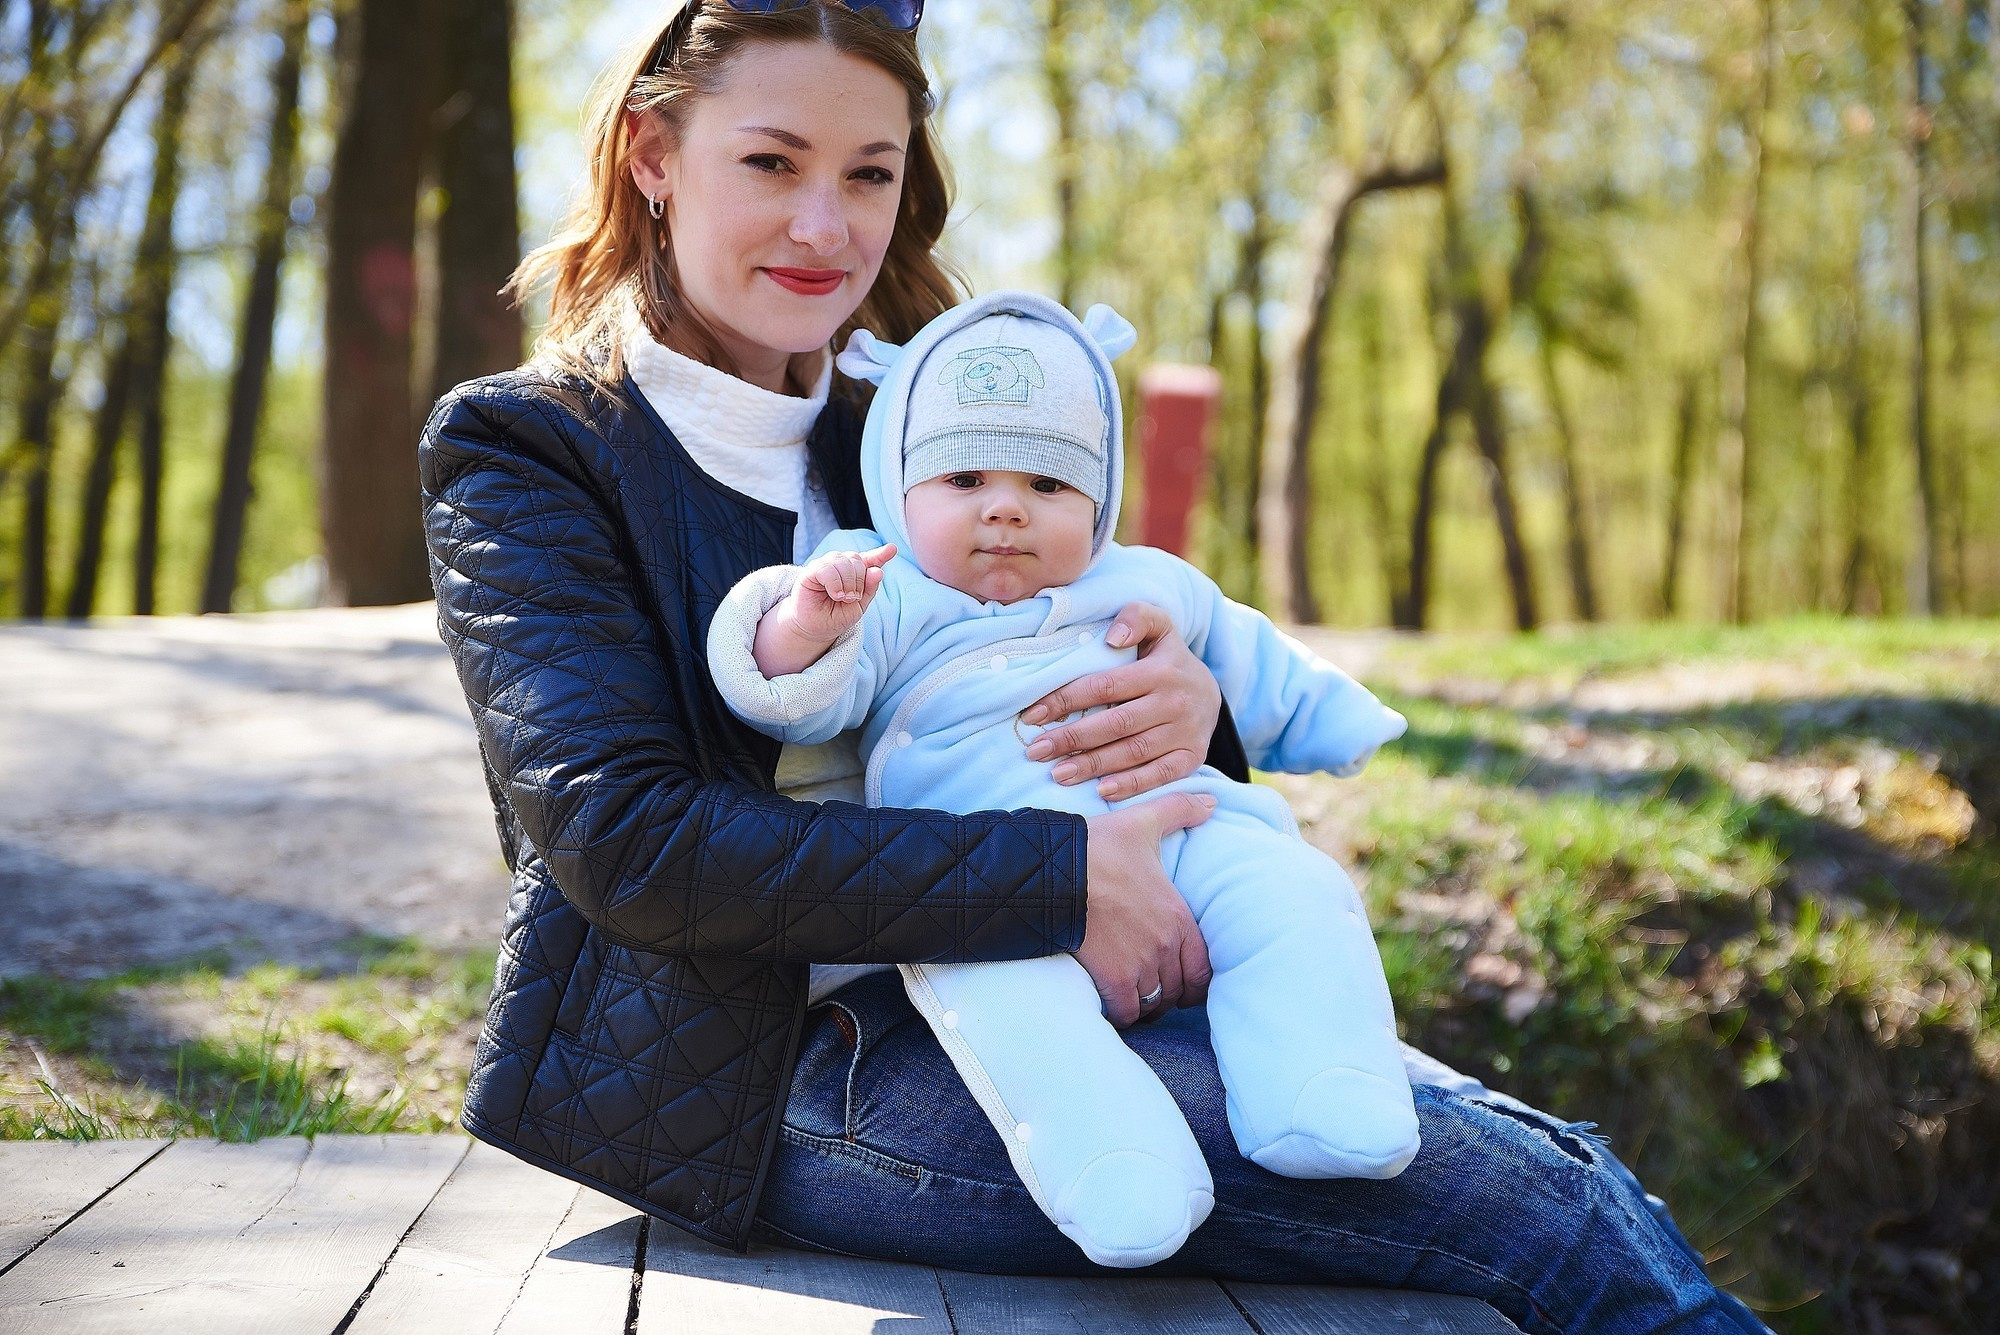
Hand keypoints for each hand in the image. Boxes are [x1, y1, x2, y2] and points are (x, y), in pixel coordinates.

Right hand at [788, 544, 895, 643]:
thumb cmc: (836, 617)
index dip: (881, 554)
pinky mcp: (811, 571)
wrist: (816, 630)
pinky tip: (836, 594)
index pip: (869, 559)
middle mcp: (840, 565)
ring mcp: (825, 566)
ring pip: (843, 561)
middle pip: (857, 560)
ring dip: (848, 583)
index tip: (892, 549)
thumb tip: (878, 570)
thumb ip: (869, 588)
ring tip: (843, 598)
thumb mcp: (859, 606)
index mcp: (854, 573)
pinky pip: (827, 568)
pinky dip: (835, 582)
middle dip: (860, 581)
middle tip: (853, 598)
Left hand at [1023, 601, 1223, 800]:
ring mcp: (1185, 732)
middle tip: (1036, 751)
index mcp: (1161, 670)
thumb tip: (1113, 638)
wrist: (1211, 693)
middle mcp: (1174, 702)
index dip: (1067, 700)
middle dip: (1072, 738)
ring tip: (1058, 774)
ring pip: (1133, 752)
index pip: (1105, 686)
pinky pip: (1161, 775)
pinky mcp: (1192, 757)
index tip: (1034, 714)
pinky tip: (1101, 791)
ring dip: (1093, 765)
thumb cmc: (1168, 659)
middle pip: (1115, 723)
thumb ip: (1137, 617)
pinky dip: (1132, 784)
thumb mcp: (1159, 627)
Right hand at [1077, 791, 1216, 1025]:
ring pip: (1154, 1003)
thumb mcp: (1142, 823)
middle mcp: (1165, 945)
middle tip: (1155, 986)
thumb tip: (1210, 801)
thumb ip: (1179, 810)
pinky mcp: (1112, 978)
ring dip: (1145, 1002)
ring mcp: (1140, 964)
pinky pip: (1127, 1012)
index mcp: (1178, 916)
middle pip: (1179, 990)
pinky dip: (1123, 1012)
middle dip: (1169, 992)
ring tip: (1134, 994)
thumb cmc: (1098, 848)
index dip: (1196, 980)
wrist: (1055, 872)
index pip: (1204, 968)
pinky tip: (1113, 1000)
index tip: (1183, 979)